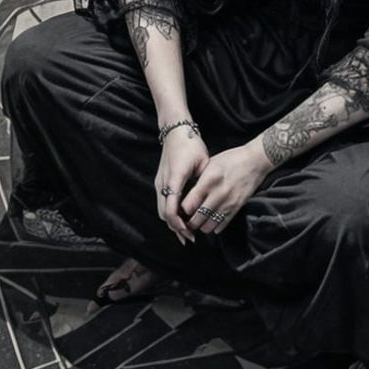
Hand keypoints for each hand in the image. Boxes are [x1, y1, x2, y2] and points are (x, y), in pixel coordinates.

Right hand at [155, 128, 208, 244]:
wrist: (175, 131)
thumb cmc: (191, 145)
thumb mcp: (203, 162)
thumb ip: (204, 183)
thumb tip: (209, 202)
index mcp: (175, 179)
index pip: (171, 208)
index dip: (179, 224)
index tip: (190, 232)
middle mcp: (163, 183)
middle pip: (164, 214)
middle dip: (175, 228)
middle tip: (190, 237)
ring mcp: (159, 182)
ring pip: (161, 210)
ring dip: (172, 222)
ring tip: (186, 231)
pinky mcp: (160, 182)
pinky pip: (163, 203)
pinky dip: (170, 214)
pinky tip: (181, 218)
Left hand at [182, 141, 271, 234]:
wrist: (254, 162)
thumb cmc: (231, 160)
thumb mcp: (209, 165)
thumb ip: (198, 181)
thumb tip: (185, 196)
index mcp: (208, 182)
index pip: (188, 205)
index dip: (181, 210)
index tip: (179, 209)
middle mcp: (217, 195)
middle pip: (197, 219)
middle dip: (189, 222)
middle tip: (186, 220)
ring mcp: (228, 203)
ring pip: (208, 226)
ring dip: (201, 226)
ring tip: (198, 221)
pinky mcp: (237, 208)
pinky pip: (221, 226)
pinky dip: (214, 226)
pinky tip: (210, 220)